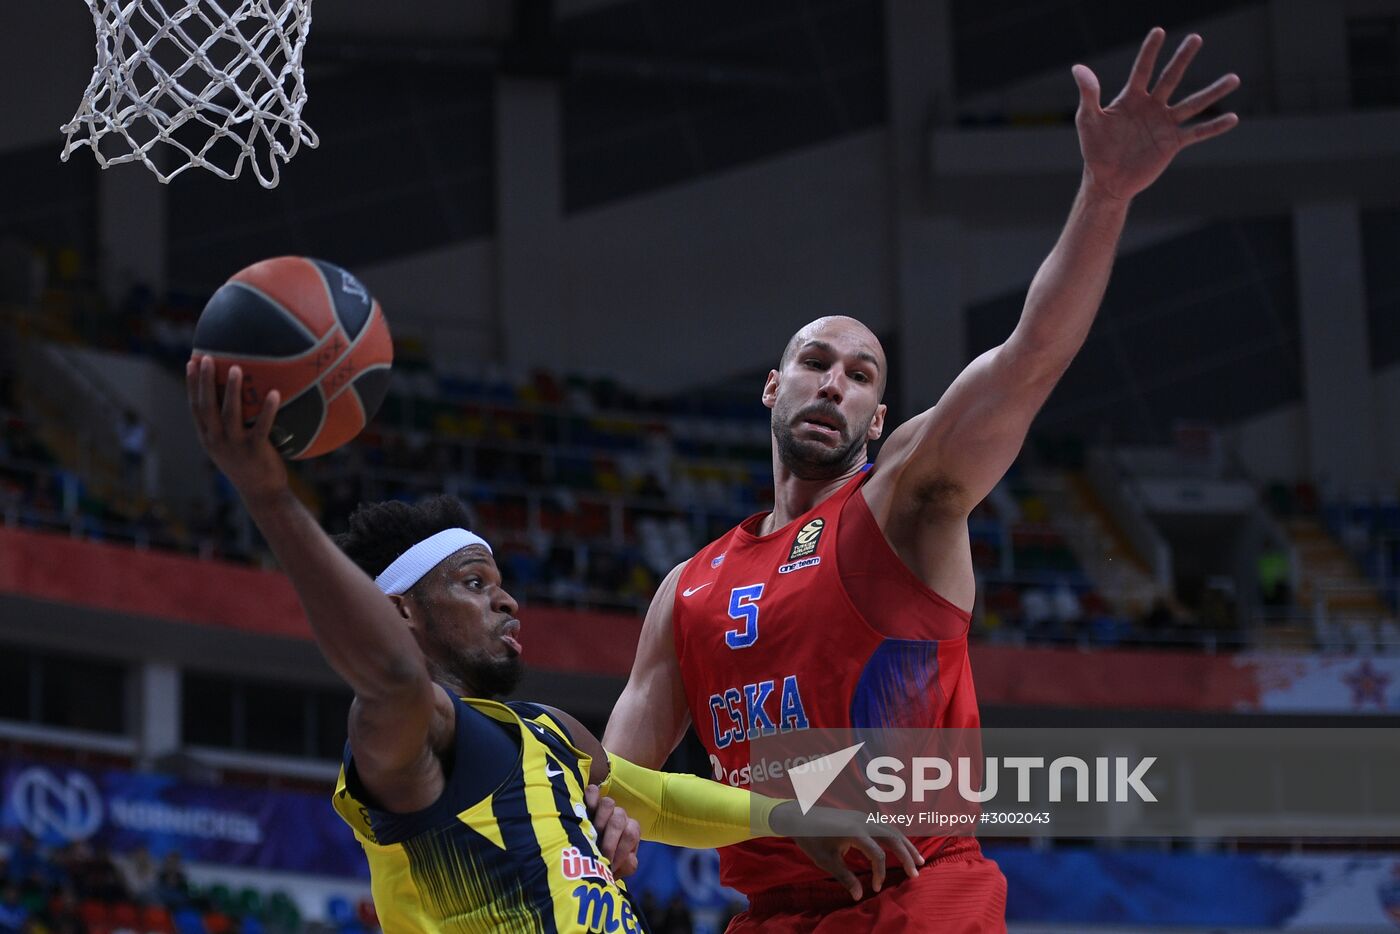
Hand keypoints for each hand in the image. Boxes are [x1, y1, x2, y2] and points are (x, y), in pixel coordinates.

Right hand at [187, 354, 287, 503]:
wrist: (261, 493)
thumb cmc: (248, 464)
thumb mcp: (229, 446)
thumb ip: (226, 425)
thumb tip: (234, 396)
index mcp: (208, 437)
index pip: (195, 407)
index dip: (192, 384)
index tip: (191, 362)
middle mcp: (216, 440)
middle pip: (206, 406)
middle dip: (204, 380)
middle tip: (207, 357)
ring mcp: (235, 446)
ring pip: (230, 413)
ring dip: (232, 389)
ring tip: (236, 368)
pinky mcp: (255, 451)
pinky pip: (262, 426)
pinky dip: (268, 409)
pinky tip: (274, 393)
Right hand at [585, 784, 640, 876]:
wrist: (585, 857)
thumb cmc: (603, 863)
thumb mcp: (617, 868)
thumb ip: (627, 865)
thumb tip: (629, 858)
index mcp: (629, 832)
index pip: (630, 834)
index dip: (620, 850)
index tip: (609, 864)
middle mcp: (620, 817)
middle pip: (618, 820)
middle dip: (608, 840)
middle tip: (599, 853)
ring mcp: (605, 808)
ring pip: (608, 804)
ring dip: (599, 820)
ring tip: (591, 834)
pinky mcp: (590, 800)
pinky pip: (592, 792)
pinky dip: (590, 798)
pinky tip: (584, 807)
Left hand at [771, 802, 923, 900]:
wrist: (799, 816)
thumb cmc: (811, 839)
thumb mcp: (826, 861)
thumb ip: (845, 877)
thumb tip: (858, 896)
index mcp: (855, 831)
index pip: (877, 855)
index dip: (880, 873)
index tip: (875, 888)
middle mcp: (863, 821)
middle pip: (892, 837)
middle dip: (906, 855)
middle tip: (917, 872)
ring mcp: (863, 816)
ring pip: (891, 829)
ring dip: (905, 845)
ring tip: (919, 860)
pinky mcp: (861, 816)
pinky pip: (884, 826)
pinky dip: (896, 837)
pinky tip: (901, 847)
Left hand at [1072, 27, 1239, 201]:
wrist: (1106, 179)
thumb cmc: (1095, 148)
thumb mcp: (1088, 120)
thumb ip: (1088, 94)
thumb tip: (1078, 68)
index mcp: (1131, 98)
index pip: (1142, 70)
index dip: (1149, 51)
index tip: (1159, 31)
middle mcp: (1151, 107)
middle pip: (1170, 78)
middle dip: (1182, 59)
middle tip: (1196, 38)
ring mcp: (1164, 124)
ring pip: (1192, 103)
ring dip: (1213, 92)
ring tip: (1234, 79)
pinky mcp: (1172, 143)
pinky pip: (1197, 133)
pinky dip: (1214, 127)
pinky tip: (1233, 118)